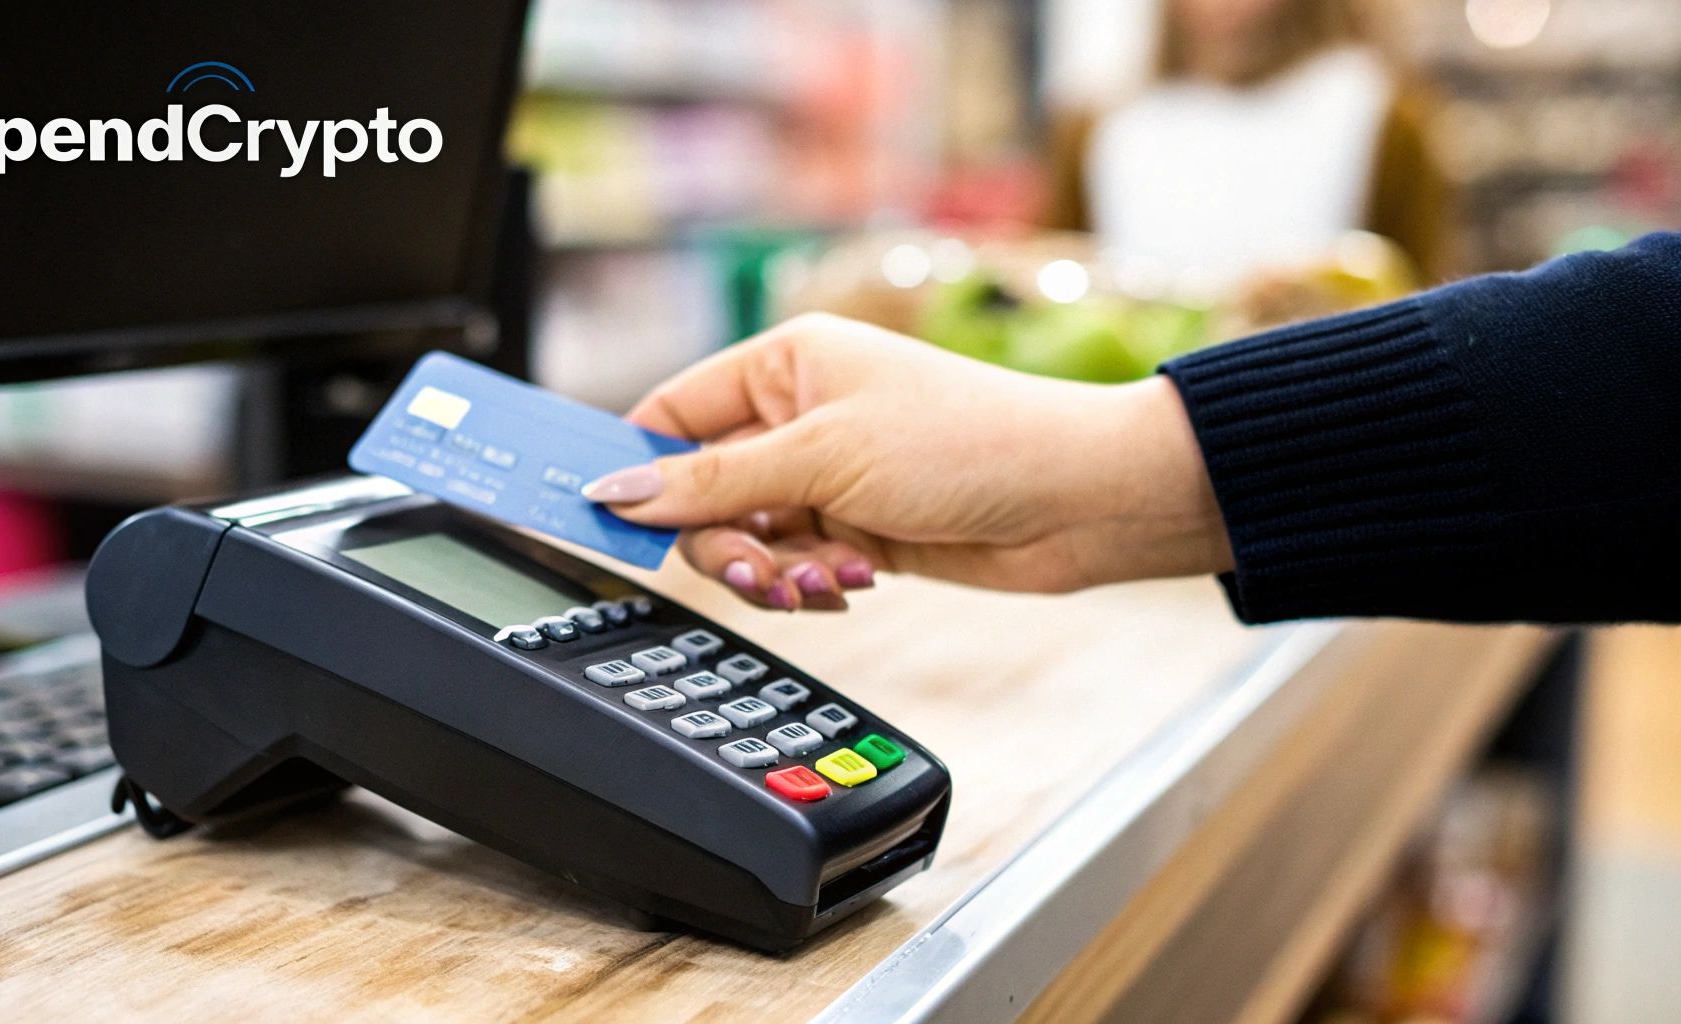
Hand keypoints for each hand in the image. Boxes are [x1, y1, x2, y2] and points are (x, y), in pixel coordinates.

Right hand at [583, 314, 1232, 609]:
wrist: (1075, 500)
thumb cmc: (967, 443)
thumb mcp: (823, 457)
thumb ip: (713, 483)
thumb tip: (619, 493)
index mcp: (786, 363)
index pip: (672, 413)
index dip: (638, 468)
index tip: (605, 518)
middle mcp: (801, 415)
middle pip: (703, 492)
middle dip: (724, 541)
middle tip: (756, 569)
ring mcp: (830, 476)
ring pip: (750, 539)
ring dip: (775, 571)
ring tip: (826, 579)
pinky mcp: (858, 529)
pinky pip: (796, 566)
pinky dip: (814, 584)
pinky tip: (856, 582)